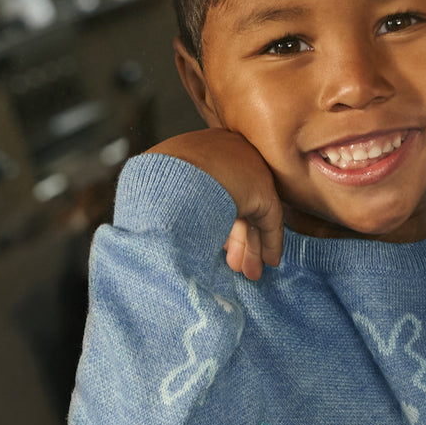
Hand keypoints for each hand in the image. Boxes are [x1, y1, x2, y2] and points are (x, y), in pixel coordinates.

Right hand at [146, 129, 283, 279]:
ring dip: (250, 246)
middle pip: (236, 201)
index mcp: (199, 152)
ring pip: (253, 213)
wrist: (170, 182)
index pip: (216, 187)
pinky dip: (269, 242)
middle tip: (233, 262)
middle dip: (235, 237)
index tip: (217, 244)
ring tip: (247, 272)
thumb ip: (173, 199)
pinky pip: (268, 220)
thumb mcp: (159, 188)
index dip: (216, 220)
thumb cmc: (155, 185)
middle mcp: (226, 157)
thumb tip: (168, 226)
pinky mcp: (261, 190)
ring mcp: (246, 170)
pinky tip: (269, 261)